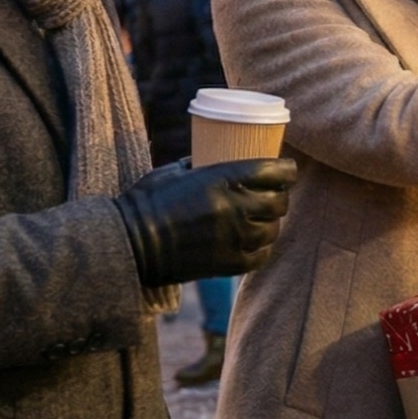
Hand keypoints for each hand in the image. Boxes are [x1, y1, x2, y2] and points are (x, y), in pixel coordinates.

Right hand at [115, 157, 296, 287]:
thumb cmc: (147, 202)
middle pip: (279, 202)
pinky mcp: (228, 264)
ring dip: (271, 223)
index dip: (287, 170)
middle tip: (273, 194)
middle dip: (280, 196)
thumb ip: (200, 163)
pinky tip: (254, 242)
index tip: (287, 170)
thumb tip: (214, 154)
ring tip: (262, 219)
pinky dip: (261, 248)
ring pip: (273, 229)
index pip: (275, 172)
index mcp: (223, 179)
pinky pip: (261, 255)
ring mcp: (234, 238)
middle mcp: (235, 208)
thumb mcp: (174, 171)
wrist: (130, 244)